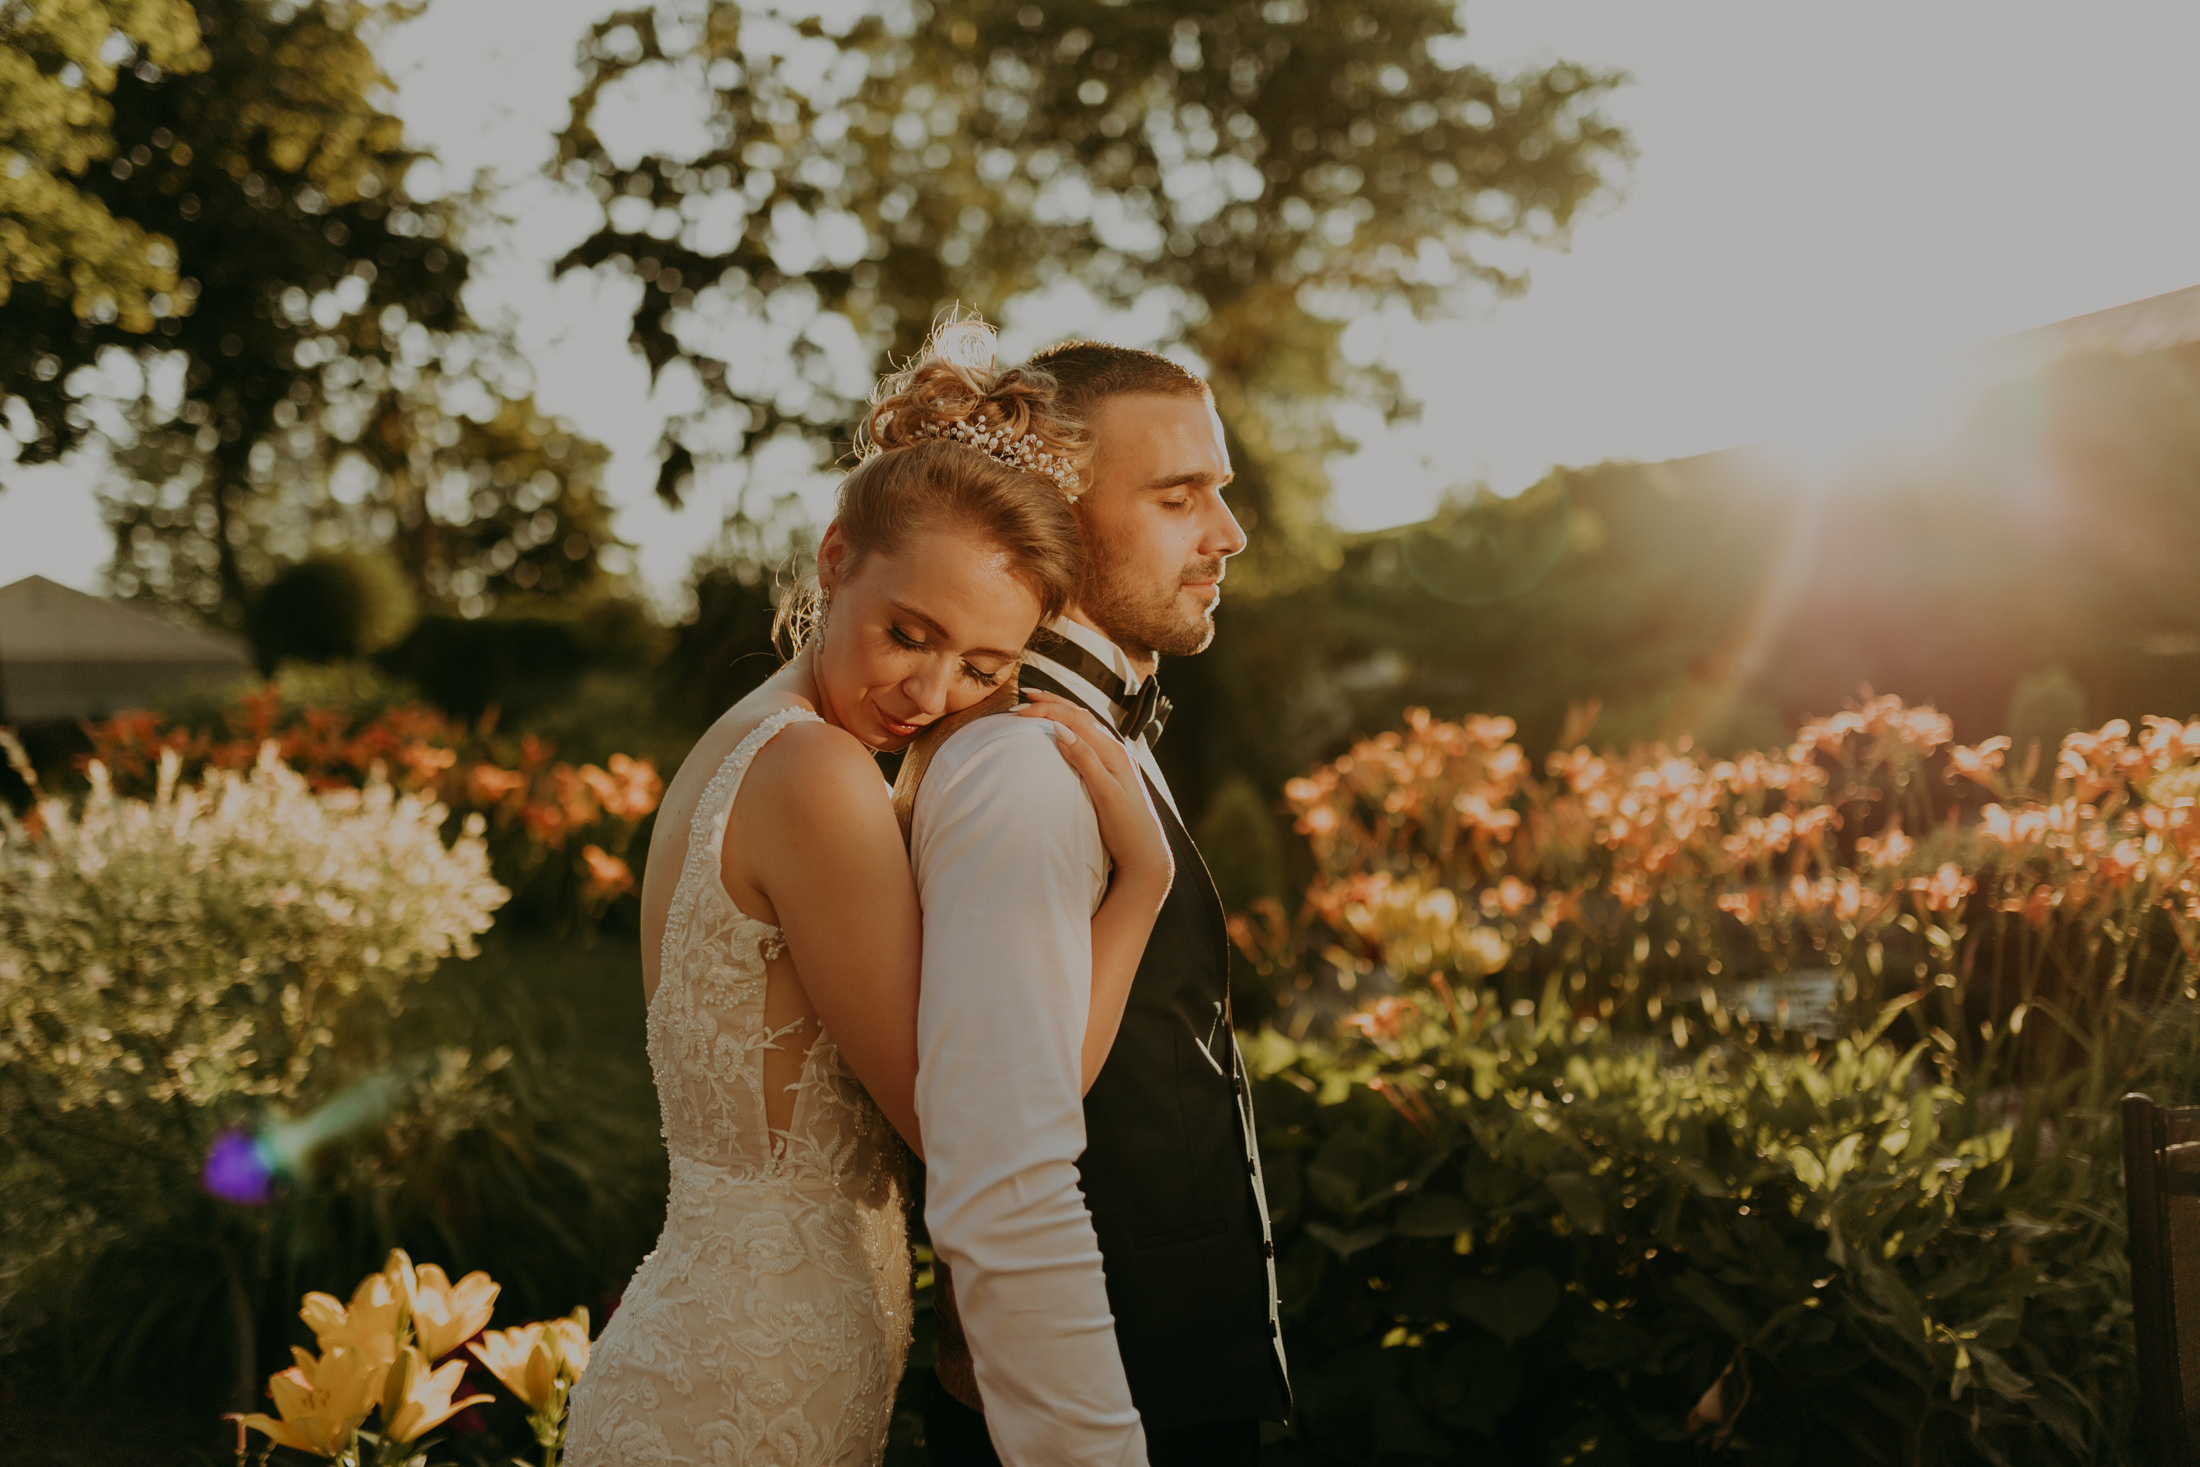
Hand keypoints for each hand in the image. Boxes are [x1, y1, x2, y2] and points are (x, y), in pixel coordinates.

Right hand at [1014, 690, 1173, 892]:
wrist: (1146, 855)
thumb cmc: (1127, 828)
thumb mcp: (1105, 795)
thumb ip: (1085, 761)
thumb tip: (1061, 730)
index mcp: (1114, 752)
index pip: (1076, 720)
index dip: (1048, 711)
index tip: (1019, 712)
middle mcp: (1116, 751)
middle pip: (1080, 715)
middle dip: (1052, 703)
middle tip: (1025, 695)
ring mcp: (1115, 760)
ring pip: (1084, 724)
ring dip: (1060, 711)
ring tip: (1039, 704)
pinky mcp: (1112, 771)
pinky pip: (1087, 738)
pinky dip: (1069, 727)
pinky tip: (1060, 731)